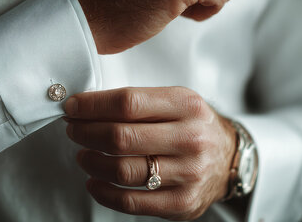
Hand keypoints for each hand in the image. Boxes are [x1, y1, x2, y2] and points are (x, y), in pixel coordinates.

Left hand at [64, 87, 236, 219]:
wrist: (228, 157)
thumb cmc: (192, 124)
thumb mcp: (174, 100)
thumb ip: (137, 101)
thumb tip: (85, 106)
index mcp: (186, 105)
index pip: (128, 103)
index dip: (92, 106)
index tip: (73, 106)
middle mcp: (190, 138)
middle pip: (121, 137)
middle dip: (86, 132)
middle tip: (73, 129)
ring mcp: (188, 173)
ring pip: (123, 170)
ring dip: (92, 162)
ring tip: (83, 154)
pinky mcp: (182, 202)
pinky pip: (132, 201)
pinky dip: (104, 192)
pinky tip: (94, 182)